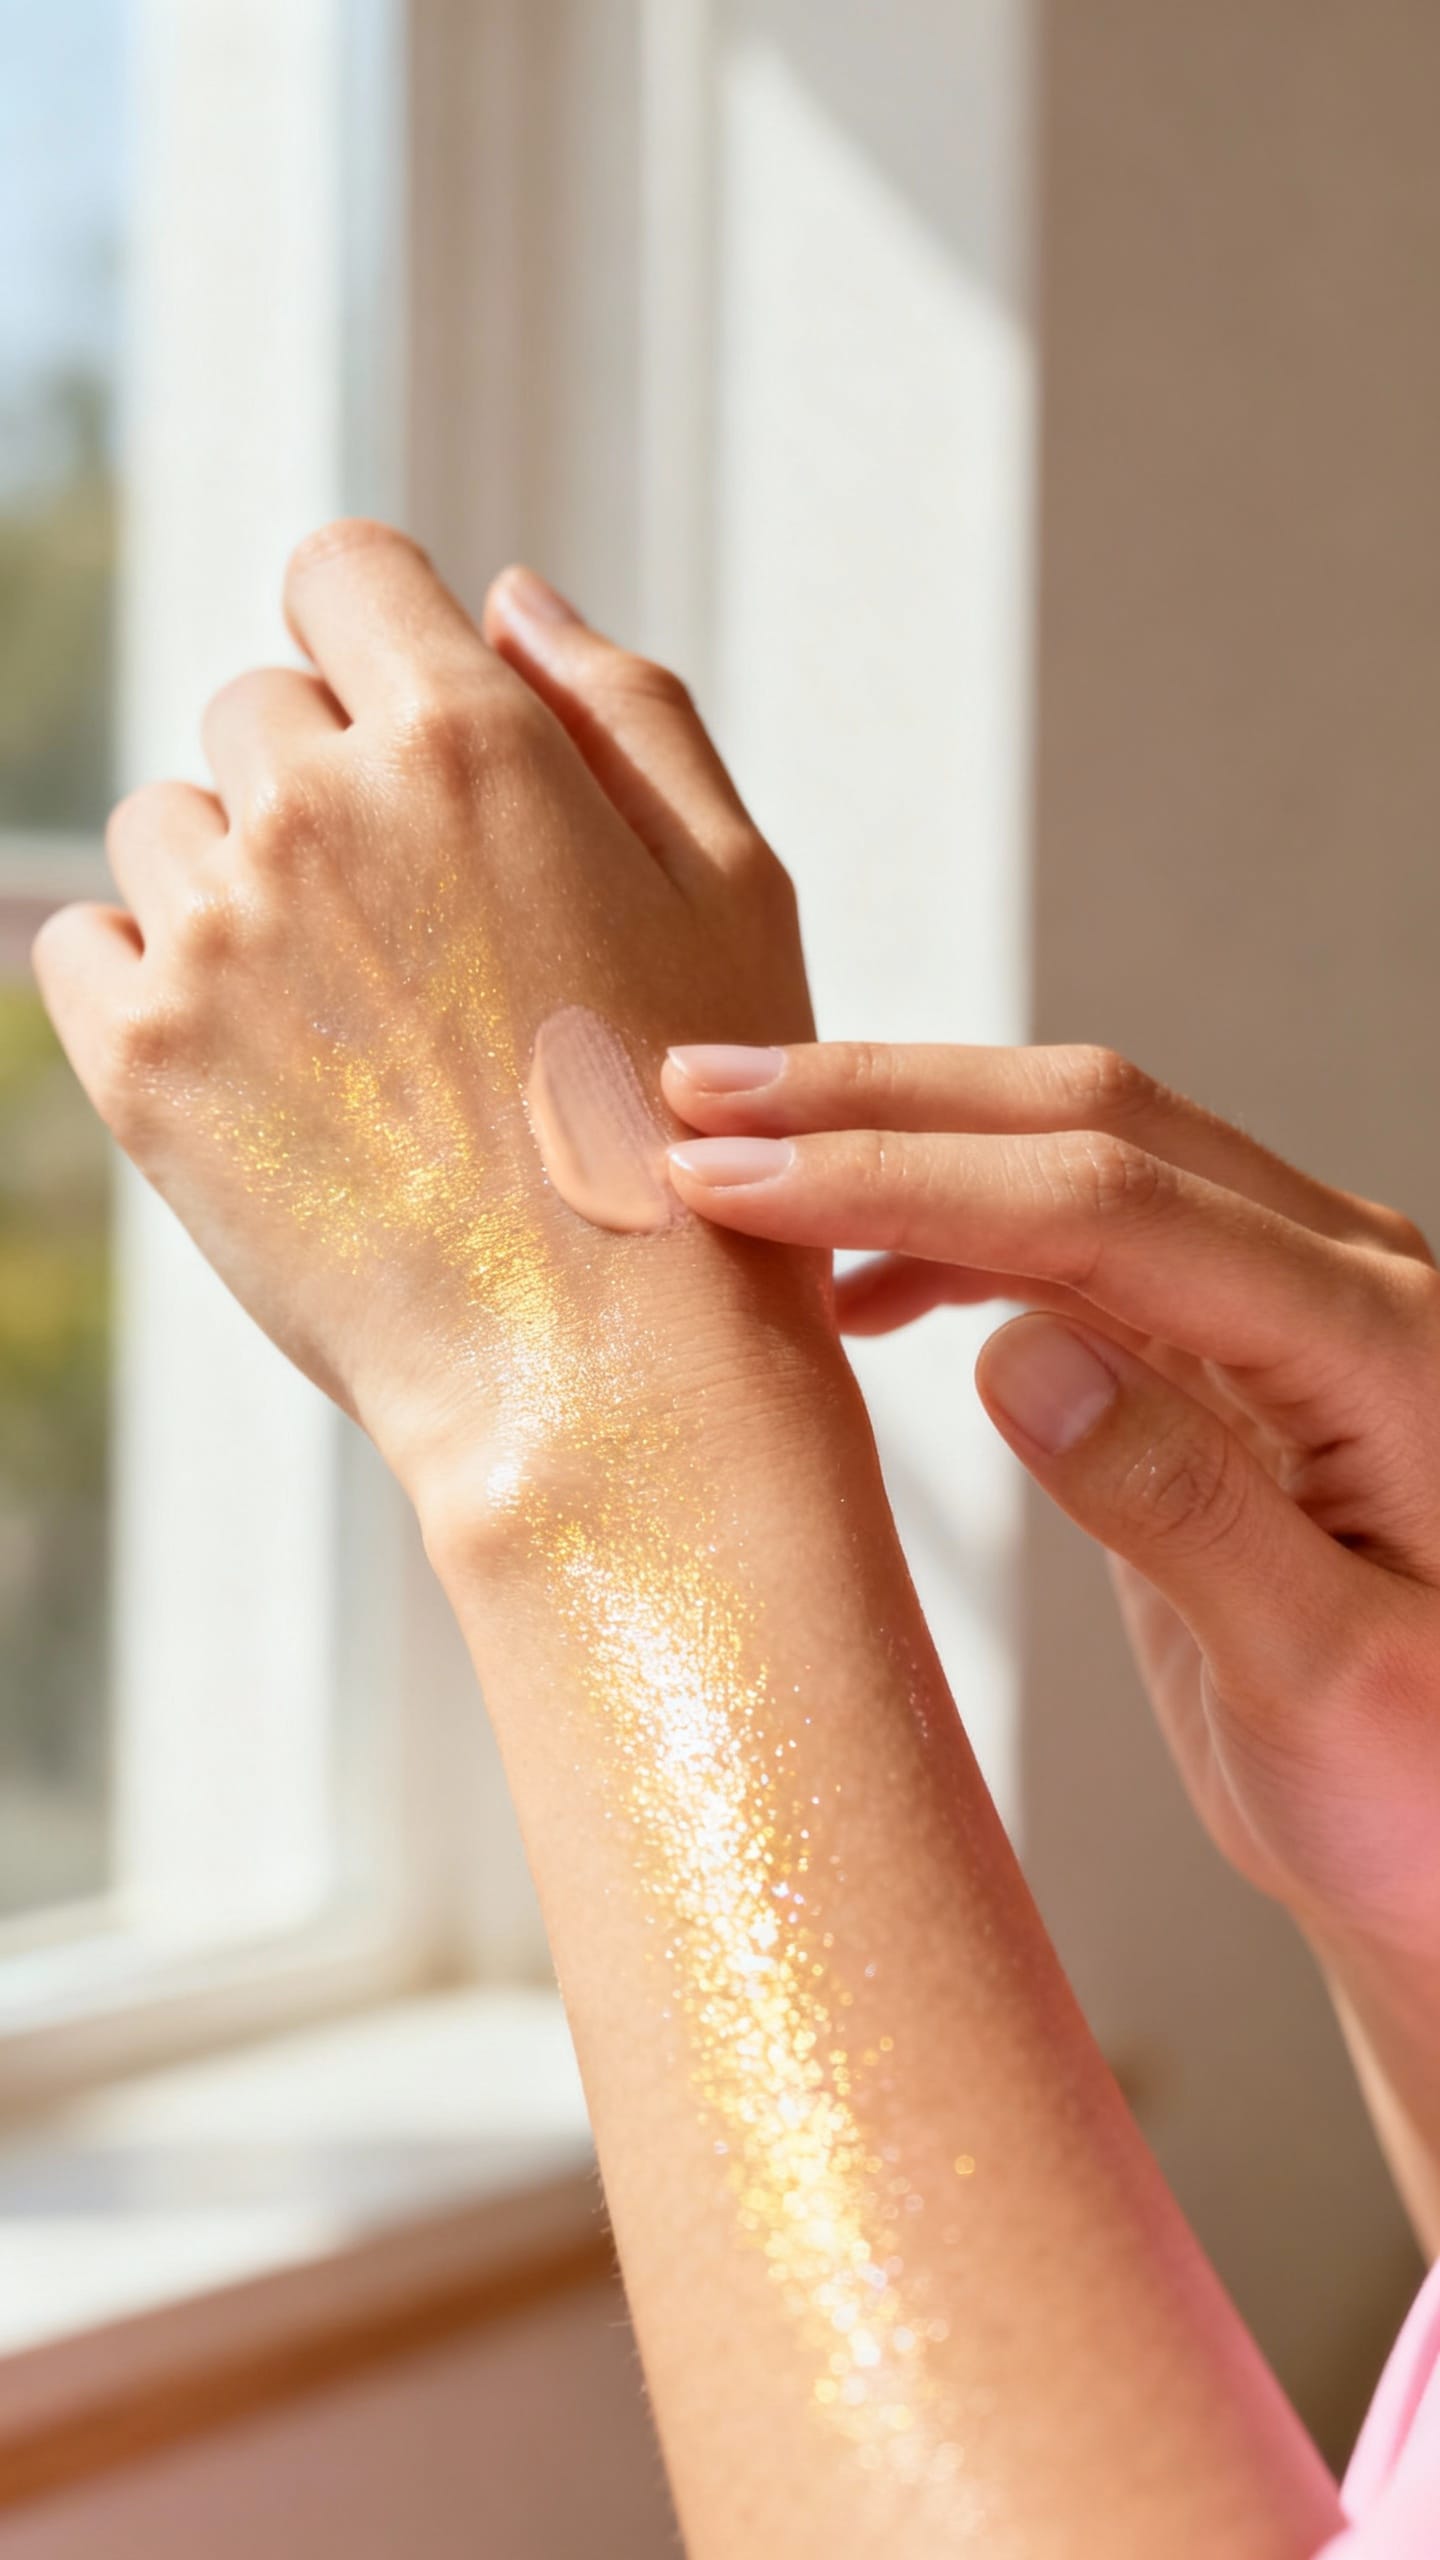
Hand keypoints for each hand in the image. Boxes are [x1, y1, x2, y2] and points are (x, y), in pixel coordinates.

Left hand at [32, 532, 815, 1503]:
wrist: (606, 1373)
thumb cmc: (697, 1134)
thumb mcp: (733, 887)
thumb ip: (623, 707)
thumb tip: (504, 595)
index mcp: (469, 741)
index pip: (343, 571)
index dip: (377, 639)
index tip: (407, 734)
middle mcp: (317, 810)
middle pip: (257, 707)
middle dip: (328, 785)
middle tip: (419, 937)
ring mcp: (213, 936)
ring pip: (168, 824)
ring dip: (238, 884)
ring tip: (350, 1019)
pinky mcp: (137, 1060)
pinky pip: (82, 940)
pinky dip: (147, 976)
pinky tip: (257, 1057)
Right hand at [661, 1038, 1439, 1961]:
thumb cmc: (1431, 1794)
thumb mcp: (1331, 1688)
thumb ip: (1188, 1510)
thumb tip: (1018, 1352)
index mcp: (1383, 1344)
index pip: (1110, 1205)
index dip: (908, 1176)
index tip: (736, 1180)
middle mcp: (1344, 1280)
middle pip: (1089, 1124)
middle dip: (881, 1101)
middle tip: (694, 1096)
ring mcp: (1287, 1305)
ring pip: (1076, 1160)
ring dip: (905, 1144)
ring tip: (738, 1161)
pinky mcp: (1234, 1352)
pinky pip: (1083, 1242)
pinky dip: (954, 1237)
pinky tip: (860, 1282)